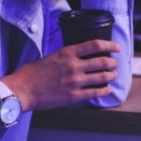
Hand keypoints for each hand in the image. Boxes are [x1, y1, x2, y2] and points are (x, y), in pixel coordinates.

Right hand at [0, 40, 120, 110]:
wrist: (23, 89)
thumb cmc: (33, 73)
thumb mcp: (51, 56)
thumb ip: (66, 57)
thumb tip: (78, 58)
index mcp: (67, 53)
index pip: (94, 45)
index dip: (109, 46)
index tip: (116, 47)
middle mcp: (74, 65)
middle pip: (102, 61)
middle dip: (112, 63)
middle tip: (115, 64)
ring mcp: (75, 81)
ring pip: (102, 77)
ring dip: (110, 76)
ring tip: (113, 75)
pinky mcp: (74, 96)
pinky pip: (95, 92)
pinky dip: (104, 90)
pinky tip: (107, 90)